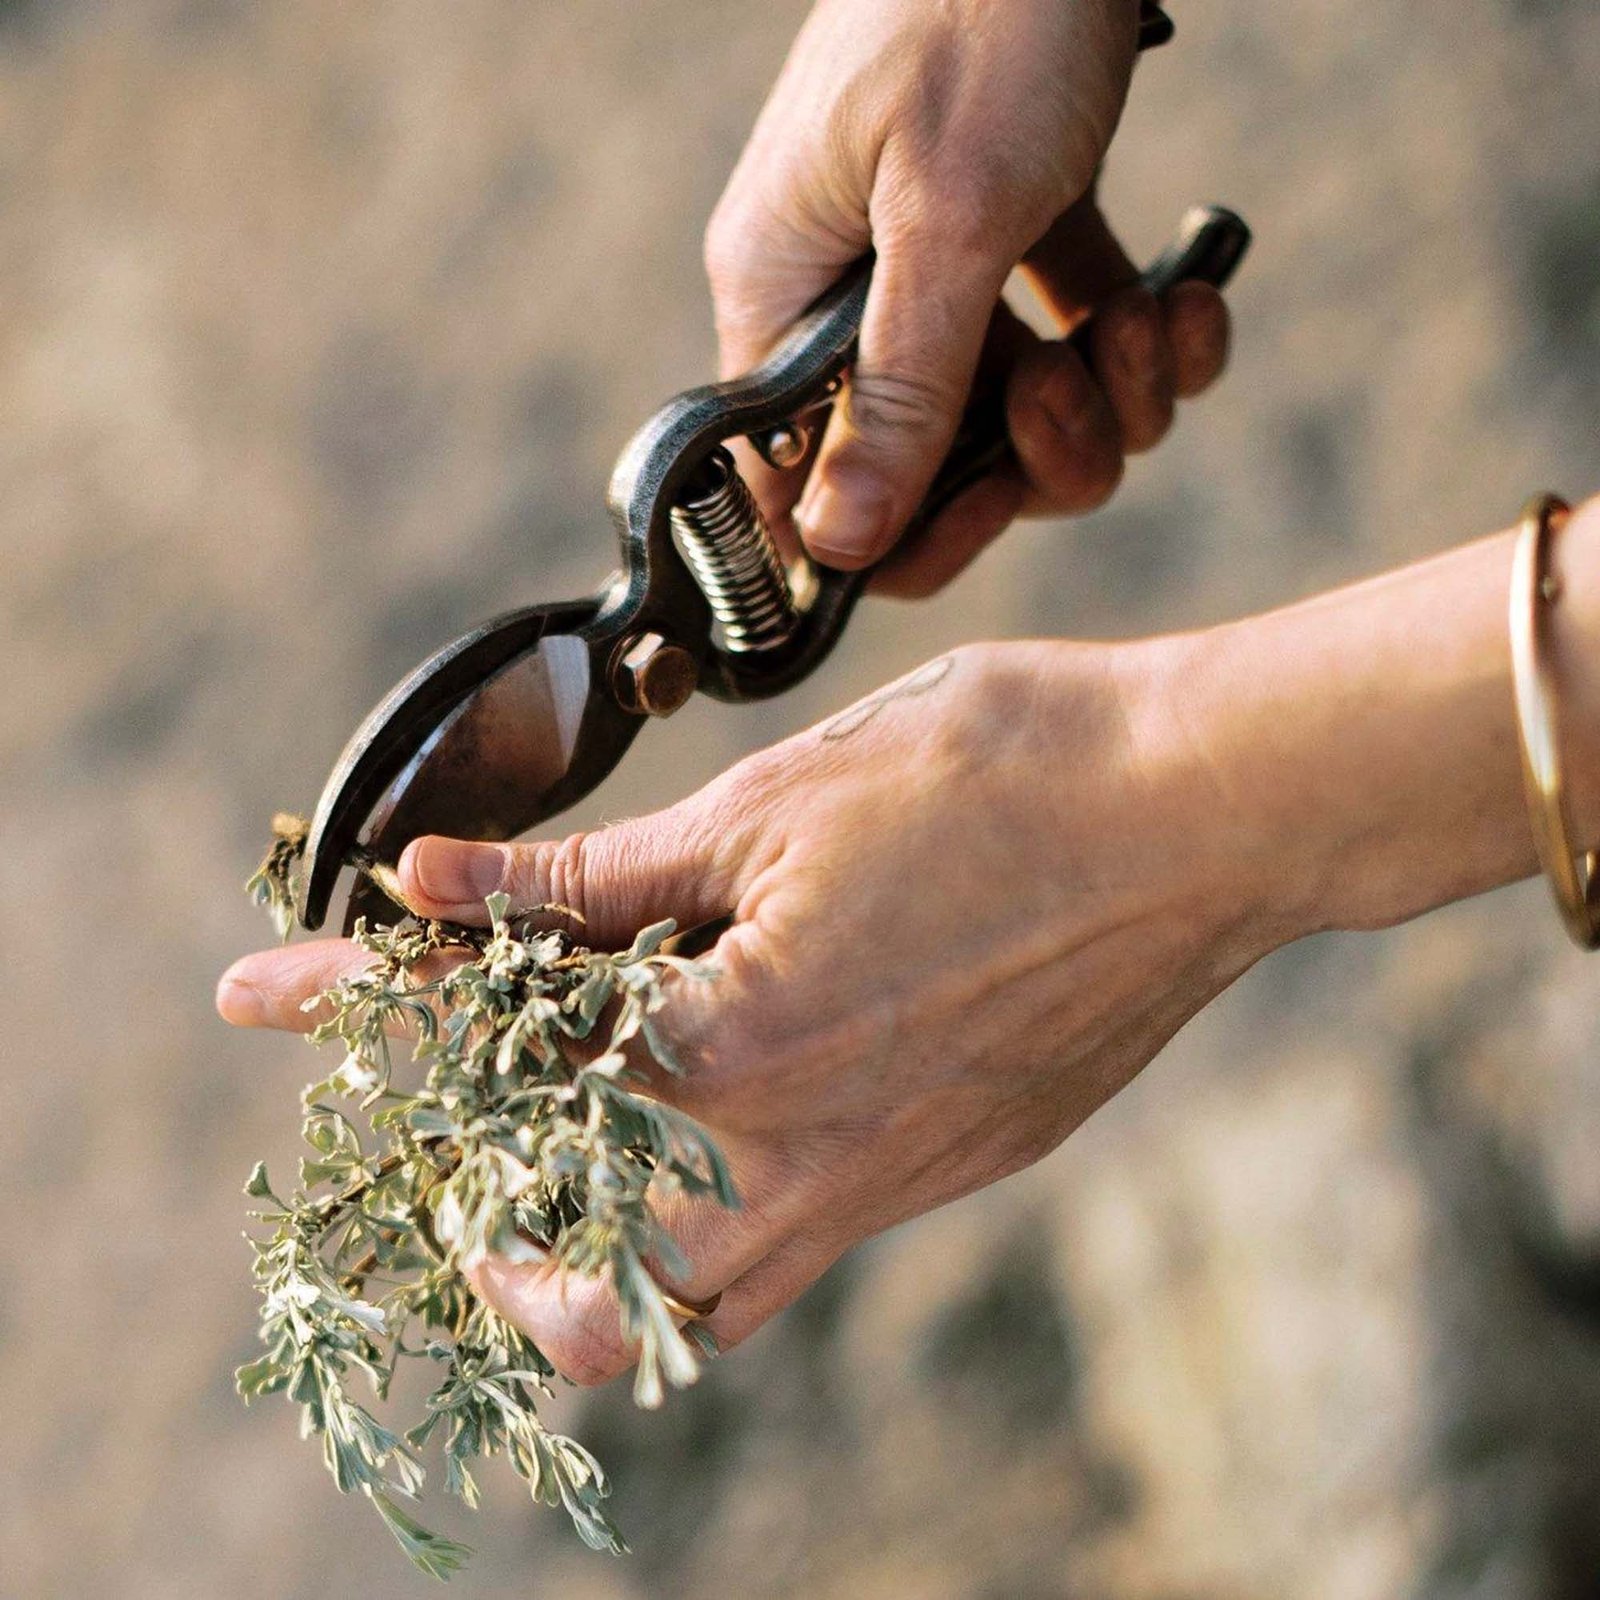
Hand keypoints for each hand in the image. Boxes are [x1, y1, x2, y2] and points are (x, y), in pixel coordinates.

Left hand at [220, 638, 1280, 1381]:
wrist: (1205, 810)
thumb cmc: (1004, 770)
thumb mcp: (777, 798)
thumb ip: (598, 878)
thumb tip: (443, 889)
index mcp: (739, 1045)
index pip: (493, 1046)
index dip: (358, 1001)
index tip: (263, 989)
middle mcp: (806, 1154)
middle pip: (580, 1278)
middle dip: (475, 1219)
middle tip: (444, 1137)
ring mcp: (888, 1185)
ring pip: (695, 1300)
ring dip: (596, 1249)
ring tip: (560, 1149)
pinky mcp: (950, 1171)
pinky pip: (798, 1249)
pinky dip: (712, 1215)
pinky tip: (715, 1114)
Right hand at [708, 0, 1232, 594]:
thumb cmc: (988, 11)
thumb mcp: (950, 221)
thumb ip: (902, 394)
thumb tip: (837, 545)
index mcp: (784, 296)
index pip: (808, 486)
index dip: (898, 532)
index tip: (993, 509)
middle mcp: (846, 296)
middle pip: (933, 468)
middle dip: (1036, 456)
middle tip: (1086, 393)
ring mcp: (931, 266)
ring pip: (1018, 418)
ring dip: (1108, 401)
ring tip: (1148, 326)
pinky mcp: (1013, 231)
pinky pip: (1072, 342)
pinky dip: (1138, 342)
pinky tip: (1183, 301)